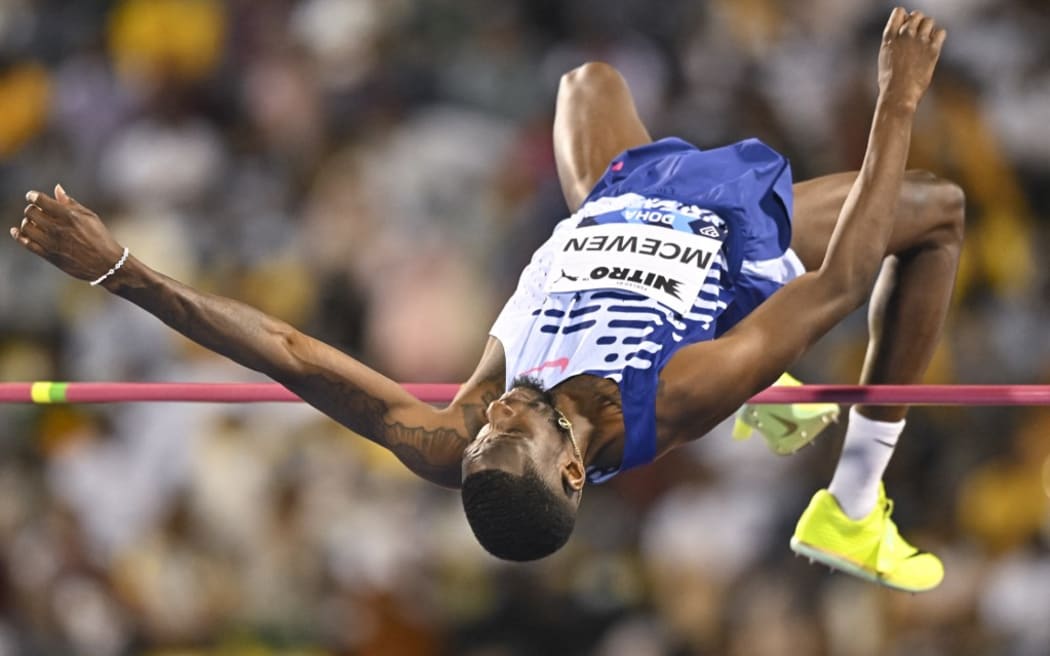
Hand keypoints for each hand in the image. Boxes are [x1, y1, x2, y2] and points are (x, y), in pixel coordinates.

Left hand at [11, 185, 126, 283]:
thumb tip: (57, 189)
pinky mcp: (49, 255)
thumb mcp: (90, 217)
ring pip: (26, 226)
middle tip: (37, 211)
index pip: (40, 200)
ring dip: (27, 222)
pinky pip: (27, 243)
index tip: (32, 196)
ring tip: (33, 223)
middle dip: (31, 209)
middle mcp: (58, 228)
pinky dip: (18, 236)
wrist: (106, 264)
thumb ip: (71, 203)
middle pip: (30, 212)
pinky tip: (16, 231)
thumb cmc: (101, 238)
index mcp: (68, 215)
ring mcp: (52, 242)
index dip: (32, 196)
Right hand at [877, 7, 946, 110]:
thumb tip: (905, 29)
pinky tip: (932, 47)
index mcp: (889, 36)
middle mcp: (904, 35)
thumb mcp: (885, 56)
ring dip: (928, 29)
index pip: (899, 11)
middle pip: (917, 14)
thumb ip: (894, 40)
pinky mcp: (932, 49)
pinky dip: (938, 37)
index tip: (904, 28)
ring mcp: (919, 41)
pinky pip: (941, 32)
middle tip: (917, 37)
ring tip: (925, 43)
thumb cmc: (890, 80)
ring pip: (929, 21)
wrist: (899, 94)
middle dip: (918, 23)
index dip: (904, 18)